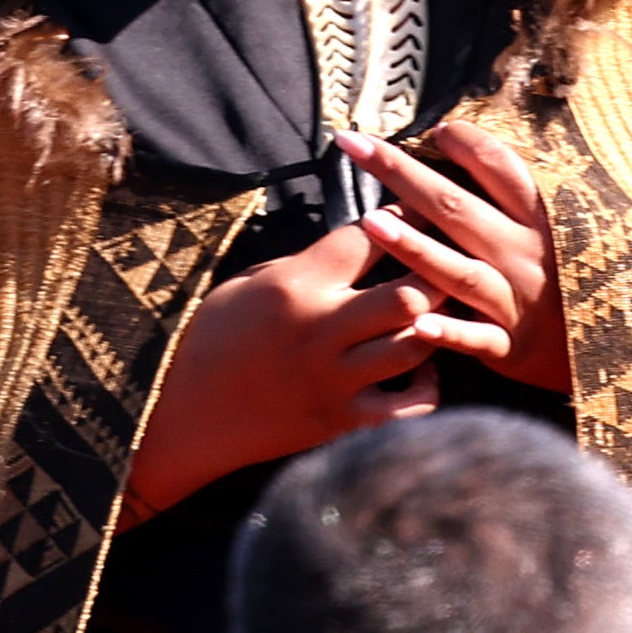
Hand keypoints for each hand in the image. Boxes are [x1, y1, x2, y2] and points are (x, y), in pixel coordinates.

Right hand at [124, 222, 439, 521]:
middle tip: (450, 262)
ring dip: (439, 326)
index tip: (420, 209)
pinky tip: (421, 370)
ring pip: (417, 346)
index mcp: (296, 286)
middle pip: (409, 294)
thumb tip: (362, 242)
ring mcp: (335, 382)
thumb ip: (308, 264)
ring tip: (443, 311)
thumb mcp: (248, 282)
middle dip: (437, 273)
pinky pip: (410, 408)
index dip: (402, 215)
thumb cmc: (212, 338)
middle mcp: (321, 331)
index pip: (368, 237)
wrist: (181, 416)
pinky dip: (427, 386)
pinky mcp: (341, 423)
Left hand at [335, 121, 571, 394]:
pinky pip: (477, 339)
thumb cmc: (578, 274)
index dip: (465, 142)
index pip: (499, 166)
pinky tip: (418, 325)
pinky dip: (450, 333)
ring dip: (414, 248)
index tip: (434, 127)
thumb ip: (520, 189)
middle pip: (457, 207)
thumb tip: (462, 136)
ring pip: (458, 271)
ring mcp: (516, 299)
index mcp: (541, 216)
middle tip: (356, 144)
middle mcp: (525, 252)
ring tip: (369, 223)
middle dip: (402, 173)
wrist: (617, 343)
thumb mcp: (566, 224)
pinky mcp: (511, 345)